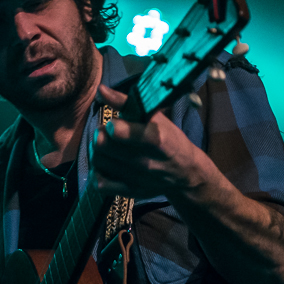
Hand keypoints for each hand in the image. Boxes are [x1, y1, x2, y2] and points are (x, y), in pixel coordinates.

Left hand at [90, 84, 210, 199]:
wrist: (185, 173)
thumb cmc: (170, 139)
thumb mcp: (155, 117)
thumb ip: (126, 103)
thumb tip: (100, 90)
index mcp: (156, 139)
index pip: (120, 132)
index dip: (113, 126)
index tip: (115, 124)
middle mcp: (145, 161)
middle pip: (103, 146)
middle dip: (100, 134)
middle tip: (106, 132)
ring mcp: (136, 179)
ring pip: (98, 162)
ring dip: (97, 151)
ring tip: (106, 146)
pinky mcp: (130, 192)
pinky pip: (101, 183)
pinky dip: (99, 172)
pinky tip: (107, 164)